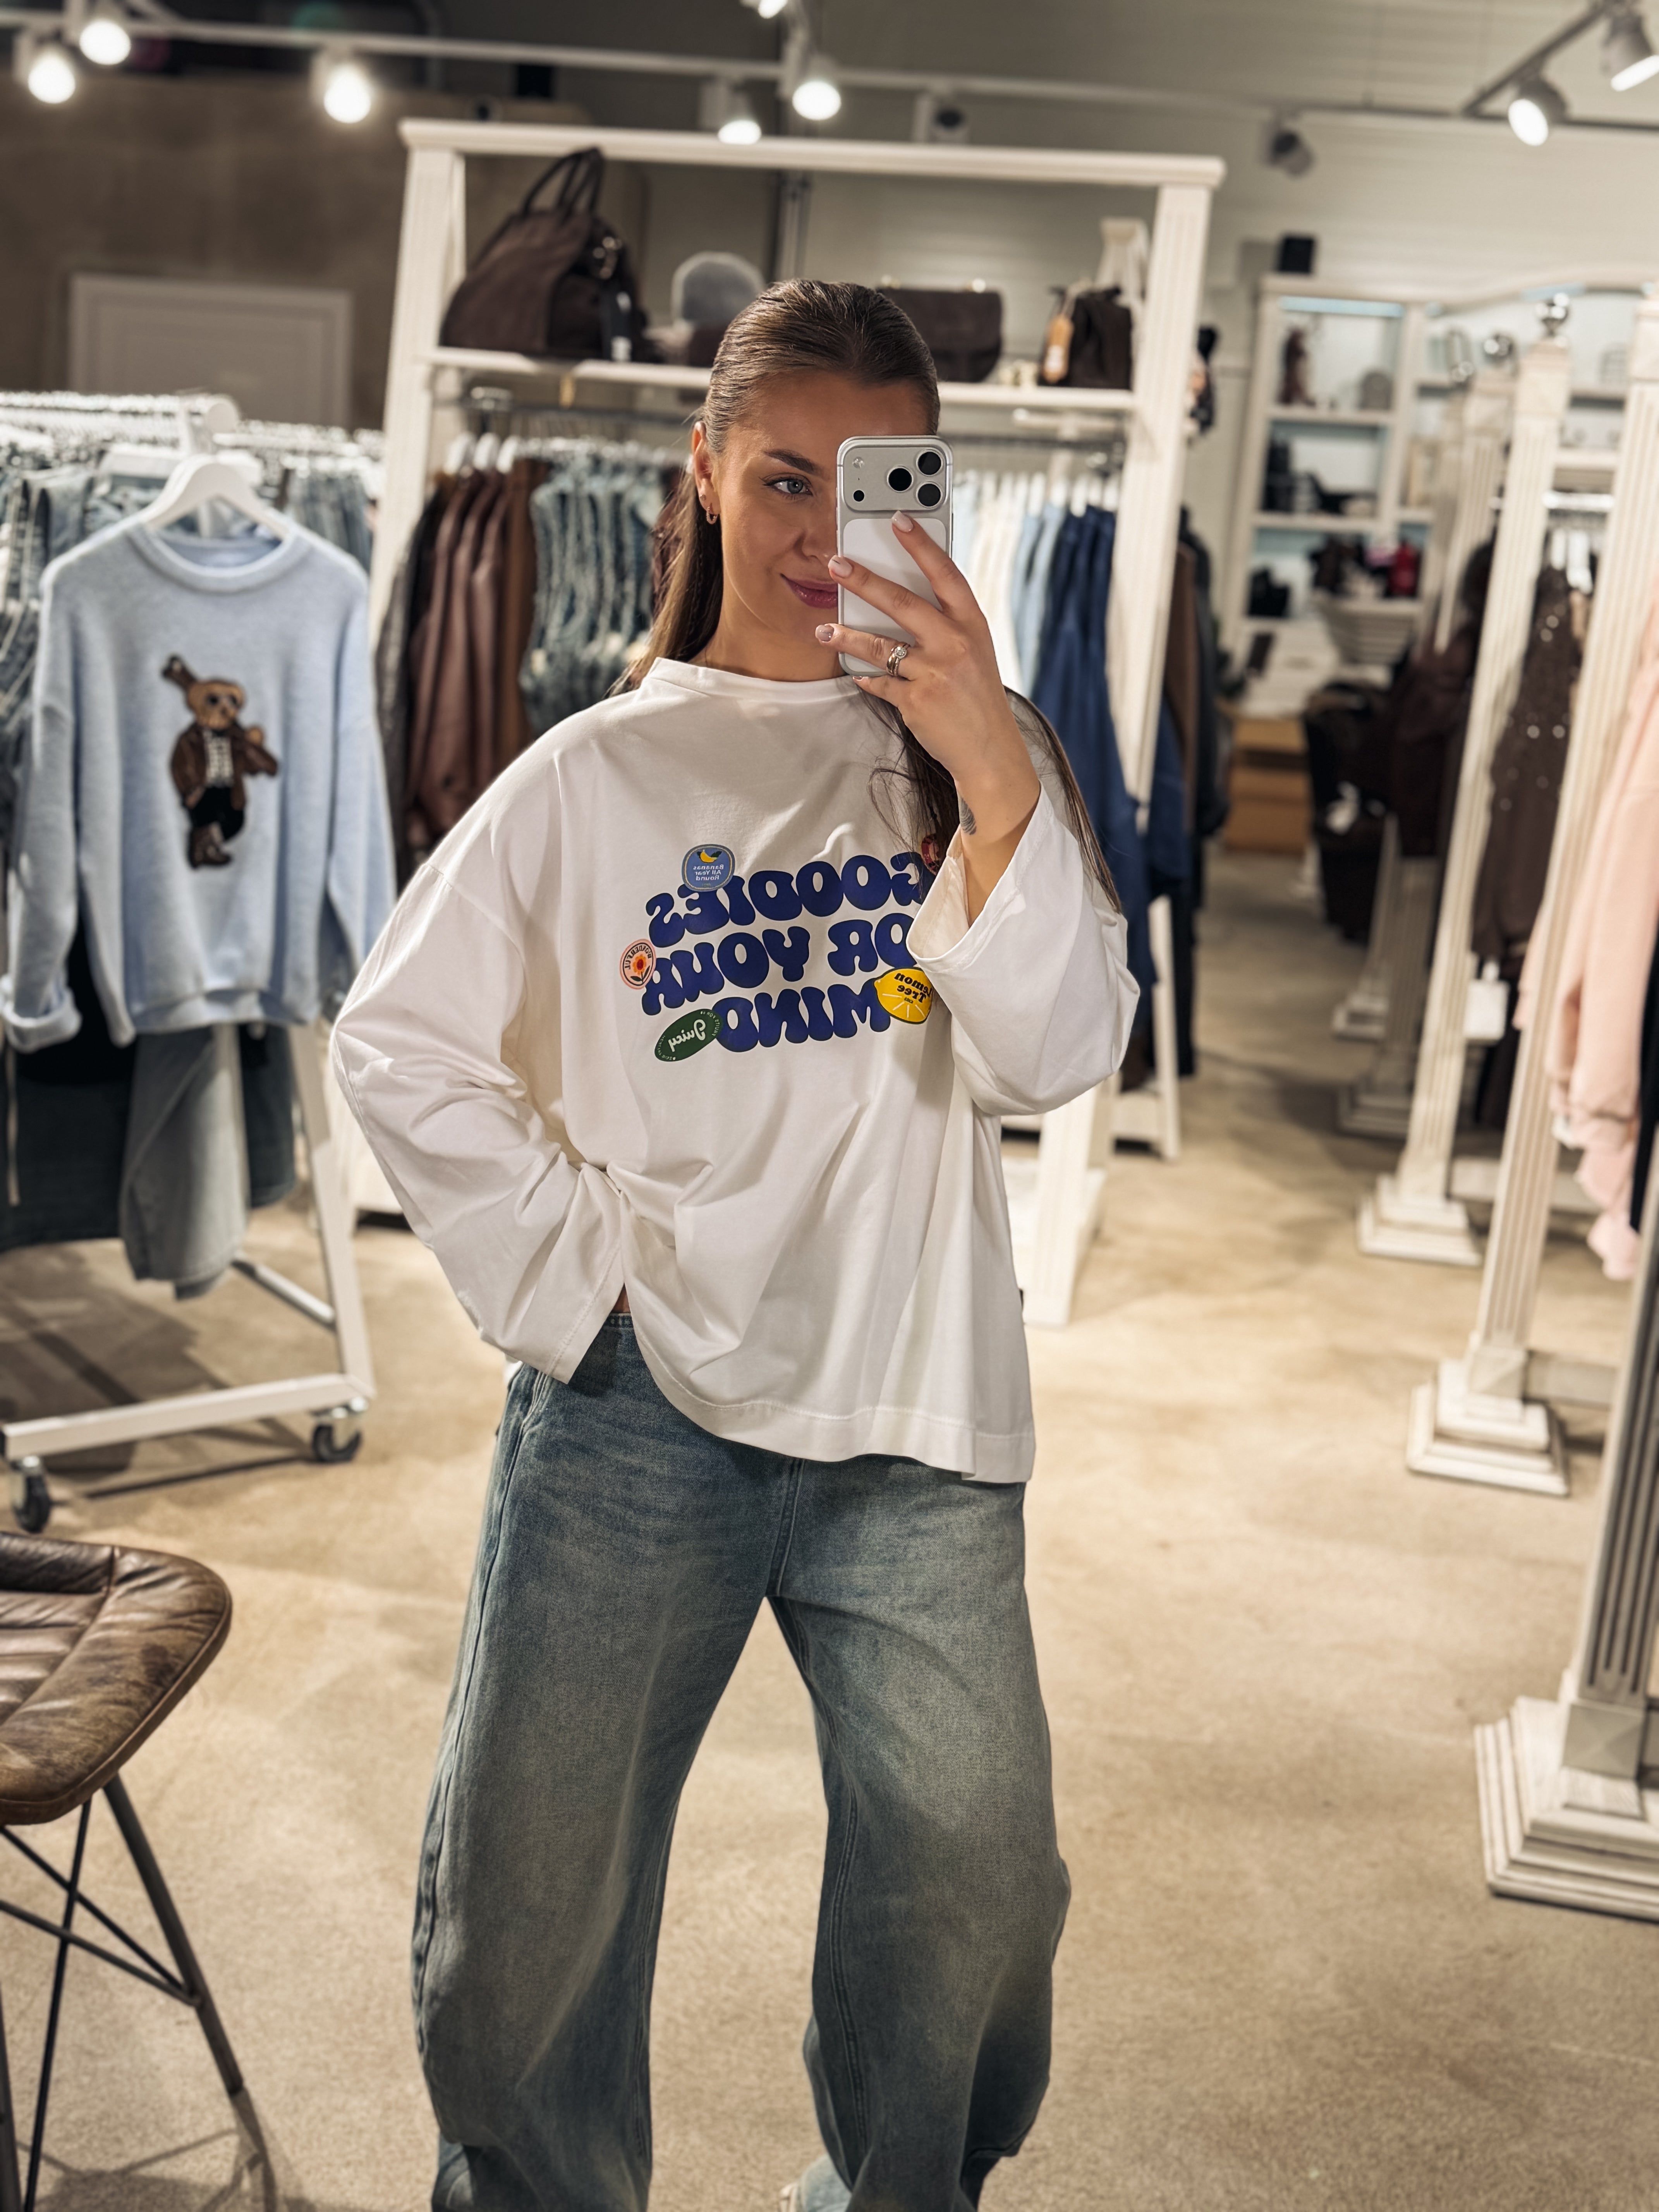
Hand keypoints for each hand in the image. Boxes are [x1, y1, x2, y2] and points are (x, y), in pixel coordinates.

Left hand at [816, 518, 1039, 916]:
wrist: (990, 750)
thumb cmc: (977, 695)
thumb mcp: (974, 650)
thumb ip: (945, 622)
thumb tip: (902, 594)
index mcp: (972, 624)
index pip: (946, 574)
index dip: (922, 545)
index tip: (899, 517)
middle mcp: (956, 645)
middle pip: (904, 603)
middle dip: (866, 580)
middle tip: (836, 563)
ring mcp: (935, 674)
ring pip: (881, 646)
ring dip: (847, 636)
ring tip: (824, 629)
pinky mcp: (916, 703)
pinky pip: (878, 683)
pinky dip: (863, 676)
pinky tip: (851, 670)